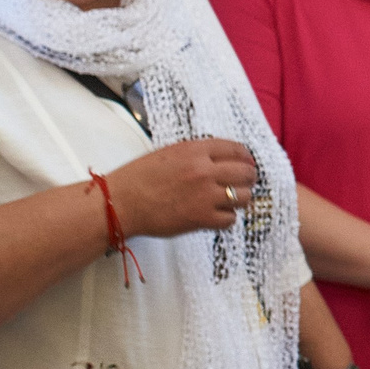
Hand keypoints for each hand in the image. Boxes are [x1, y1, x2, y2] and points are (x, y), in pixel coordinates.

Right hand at [108, 139, 257, 238]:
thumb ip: (197, 153)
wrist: (121, 202)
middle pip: (246, 173)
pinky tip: (217, 215)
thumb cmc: (139, 177)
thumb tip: (223, 158)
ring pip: (243, 197)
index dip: (245, 158)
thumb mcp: (170, 153)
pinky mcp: (201, 218)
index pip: (237, 149)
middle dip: (248, 178)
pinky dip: (226, 218)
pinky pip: (230, 219)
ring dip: (239, 199)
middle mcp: (204, 170)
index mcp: (195, 150)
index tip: (247, 163)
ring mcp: (205, 195)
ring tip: (230, 200)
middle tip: (244, 183)